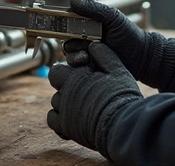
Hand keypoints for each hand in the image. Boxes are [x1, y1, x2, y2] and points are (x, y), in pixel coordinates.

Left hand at [47, 41, 142, 157]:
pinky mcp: (66, 128)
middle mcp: (66, 93)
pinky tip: (72, 116)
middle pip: (56, 85)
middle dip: (65, 84)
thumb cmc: (121, 97)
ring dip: (64, 101)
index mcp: (76, 78)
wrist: (122, 125)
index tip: (80, 74)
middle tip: (82, 88)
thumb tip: (93, 45)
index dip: (66, 70)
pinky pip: (52, 120)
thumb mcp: (118, 70)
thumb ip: (104, 55)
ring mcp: (64, 111)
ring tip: (82, 103)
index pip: (57, 70)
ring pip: (55, 102)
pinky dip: (58, 118)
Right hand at [66, 0, 174, 88]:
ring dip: (73, 54)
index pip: (68, 20)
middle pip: (65, 37)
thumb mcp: (113, 18)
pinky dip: (78, 65)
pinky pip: (75, 67)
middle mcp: (83, 37)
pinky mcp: (88, 67)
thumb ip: (94, 8)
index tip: (60, 23)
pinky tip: (88, 63)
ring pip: (69, 52)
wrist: (142, 58)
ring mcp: (86, 52)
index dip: (61, 21)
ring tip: (85, 56)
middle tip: (78, 42)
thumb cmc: (129, 34)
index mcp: (88, 23)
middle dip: (68, 40)